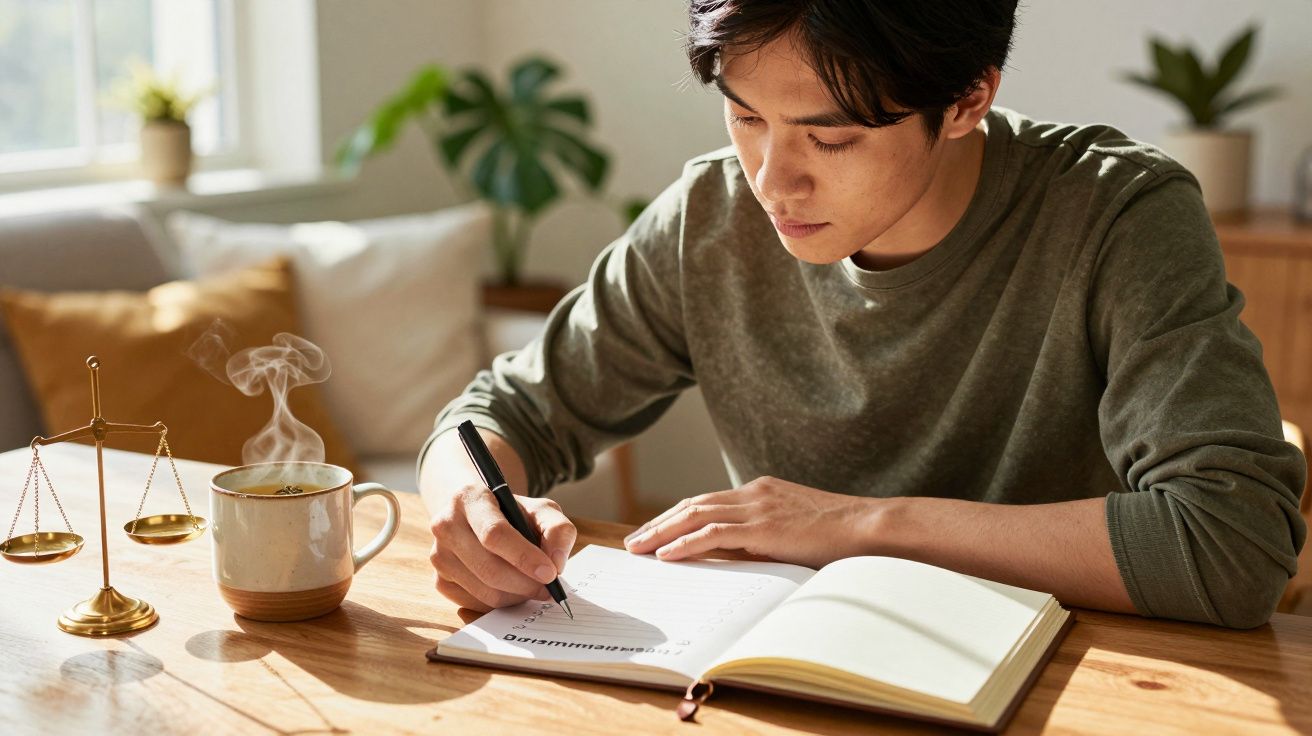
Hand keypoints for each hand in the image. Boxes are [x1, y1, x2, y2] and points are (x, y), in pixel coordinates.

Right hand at [428, 484, 576, 611]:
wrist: (480, 518)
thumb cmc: (513, 514)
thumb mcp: (541, 510)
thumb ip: (557, 529)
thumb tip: (556, 563)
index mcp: (469, 498)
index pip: (494, 533)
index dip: (524, 557)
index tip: (550, 573)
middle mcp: (446, 525)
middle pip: (489, 568)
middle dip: (526, 584)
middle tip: (550, 588)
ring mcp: (438, 555)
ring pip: (484, 591)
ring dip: (517, 595)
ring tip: (534, 587)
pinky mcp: (440, 580)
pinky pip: (476, 603)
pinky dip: (502, 602)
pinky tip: (513, 589)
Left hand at [623, 476, 877, 567]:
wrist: (869, 528)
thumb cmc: (840, 536)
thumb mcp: (794, 531)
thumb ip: (765, 537)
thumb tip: (737, 556)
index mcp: (761, 491)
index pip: (707, 502)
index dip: (676, 517)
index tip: (655, 531)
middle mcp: (754, 493)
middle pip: (692, 505)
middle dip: (659, 523)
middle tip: (634, 542)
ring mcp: (757, 507)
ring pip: (695, 516)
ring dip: (662, 533)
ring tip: (638, 549)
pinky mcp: (763, 527)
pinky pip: (713, 534)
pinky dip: (685, 543)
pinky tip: (666, 554)